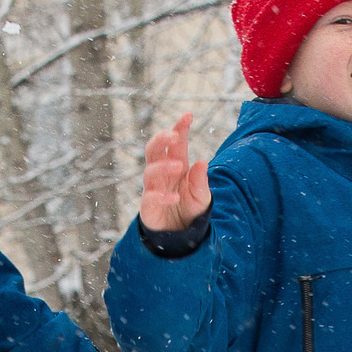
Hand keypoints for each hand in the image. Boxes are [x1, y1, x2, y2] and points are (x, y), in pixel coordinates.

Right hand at [140, 113, 211, 233]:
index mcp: (177, 164)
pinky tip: (175, 197)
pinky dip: (161, 196)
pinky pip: (150, 197)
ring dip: (164, 167)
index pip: (175, 143)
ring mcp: (153, 189)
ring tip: (179, 167)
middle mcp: (162, 174)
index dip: (179, 128)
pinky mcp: (149, 207)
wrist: (181, 236)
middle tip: (174, 134)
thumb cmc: (190, 210)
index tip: (188, 115)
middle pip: (154, 149)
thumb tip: (202, 162)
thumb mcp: (202, 196)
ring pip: (150, 171)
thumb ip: (201, 181)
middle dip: (162, 139)